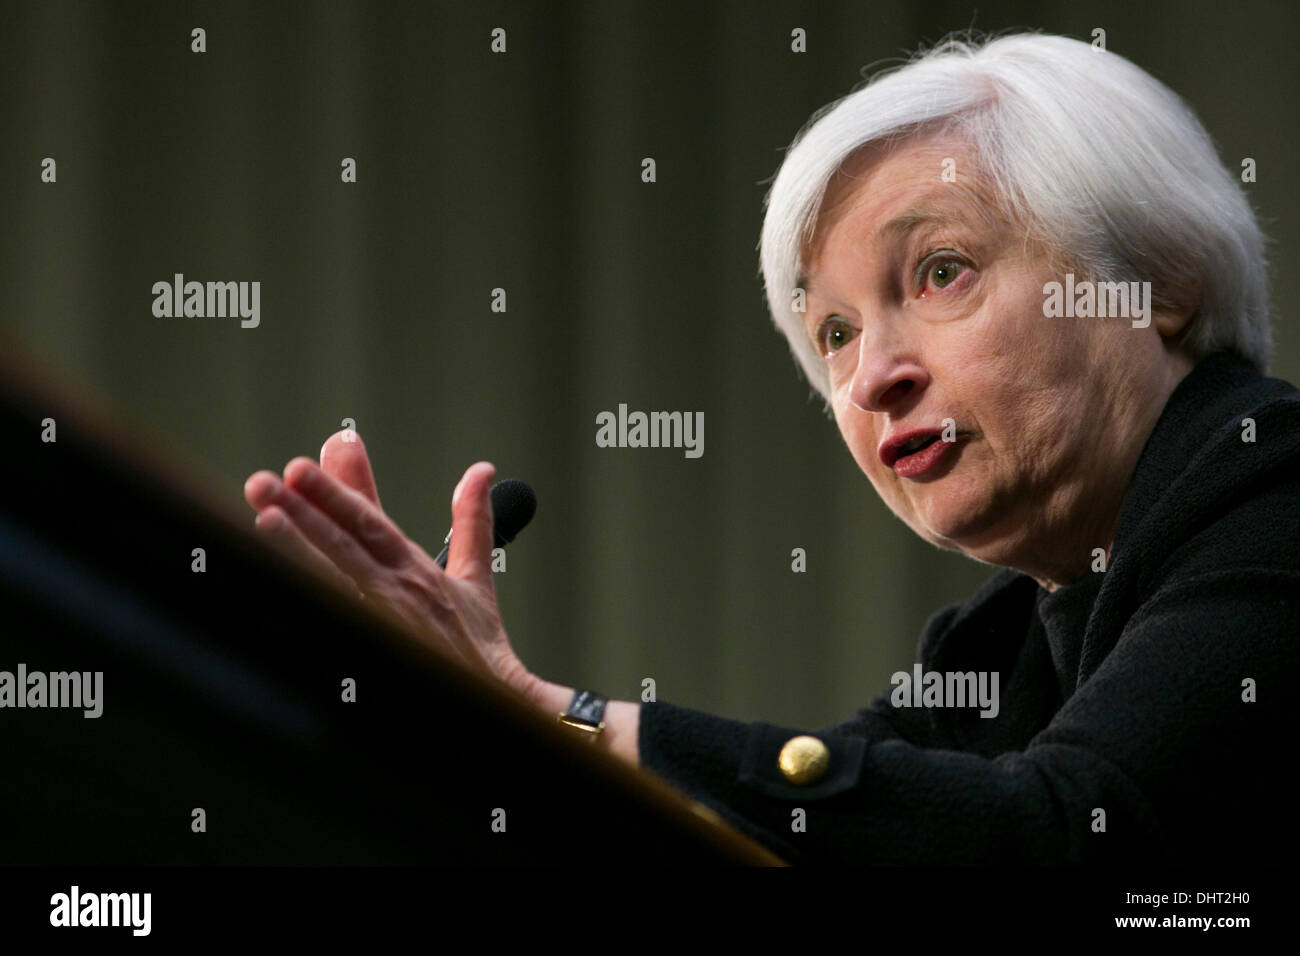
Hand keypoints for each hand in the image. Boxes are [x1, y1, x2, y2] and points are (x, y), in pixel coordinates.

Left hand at [243, 431, 536, 698]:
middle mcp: (395, 595)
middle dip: (307, 508)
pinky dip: (302, 608)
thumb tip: (481, 472)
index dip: (339, 490)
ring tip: (264, 519)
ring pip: (331, 583)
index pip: (371, 522)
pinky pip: (327, 630)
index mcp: (416, 572)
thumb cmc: (478, 651)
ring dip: (297, 550)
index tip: (306, 461)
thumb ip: (472, 521)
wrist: (494, 709)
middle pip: (346, 545)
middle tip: (267, 480)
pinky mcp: (372, 657)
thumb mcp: (477, 579)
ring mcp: (380, 628)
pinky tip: (269, 589)